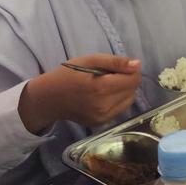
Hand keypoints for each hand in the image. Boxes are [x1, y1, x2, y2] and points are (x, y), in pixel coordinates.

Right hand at [18, 55, 140, 133]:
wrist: (48, 98)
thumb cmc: (67, 75)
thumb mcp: (90, 60)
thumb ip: (115, 62)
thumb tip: (138, 65)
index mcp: (101, 88)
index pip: (134, 80)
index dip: (131, 70)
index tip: (119, 67)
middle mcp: (104, 106)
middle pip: (133, 90)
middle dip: (127, 80)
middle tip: (109, 75)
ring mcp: (102, 118)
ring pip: (129, 101)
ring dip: (123, 91)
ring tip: (106, 85)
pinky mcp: (100, 124)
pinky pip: (119, 110)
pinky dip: (117, 101)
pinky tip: (103, 96)